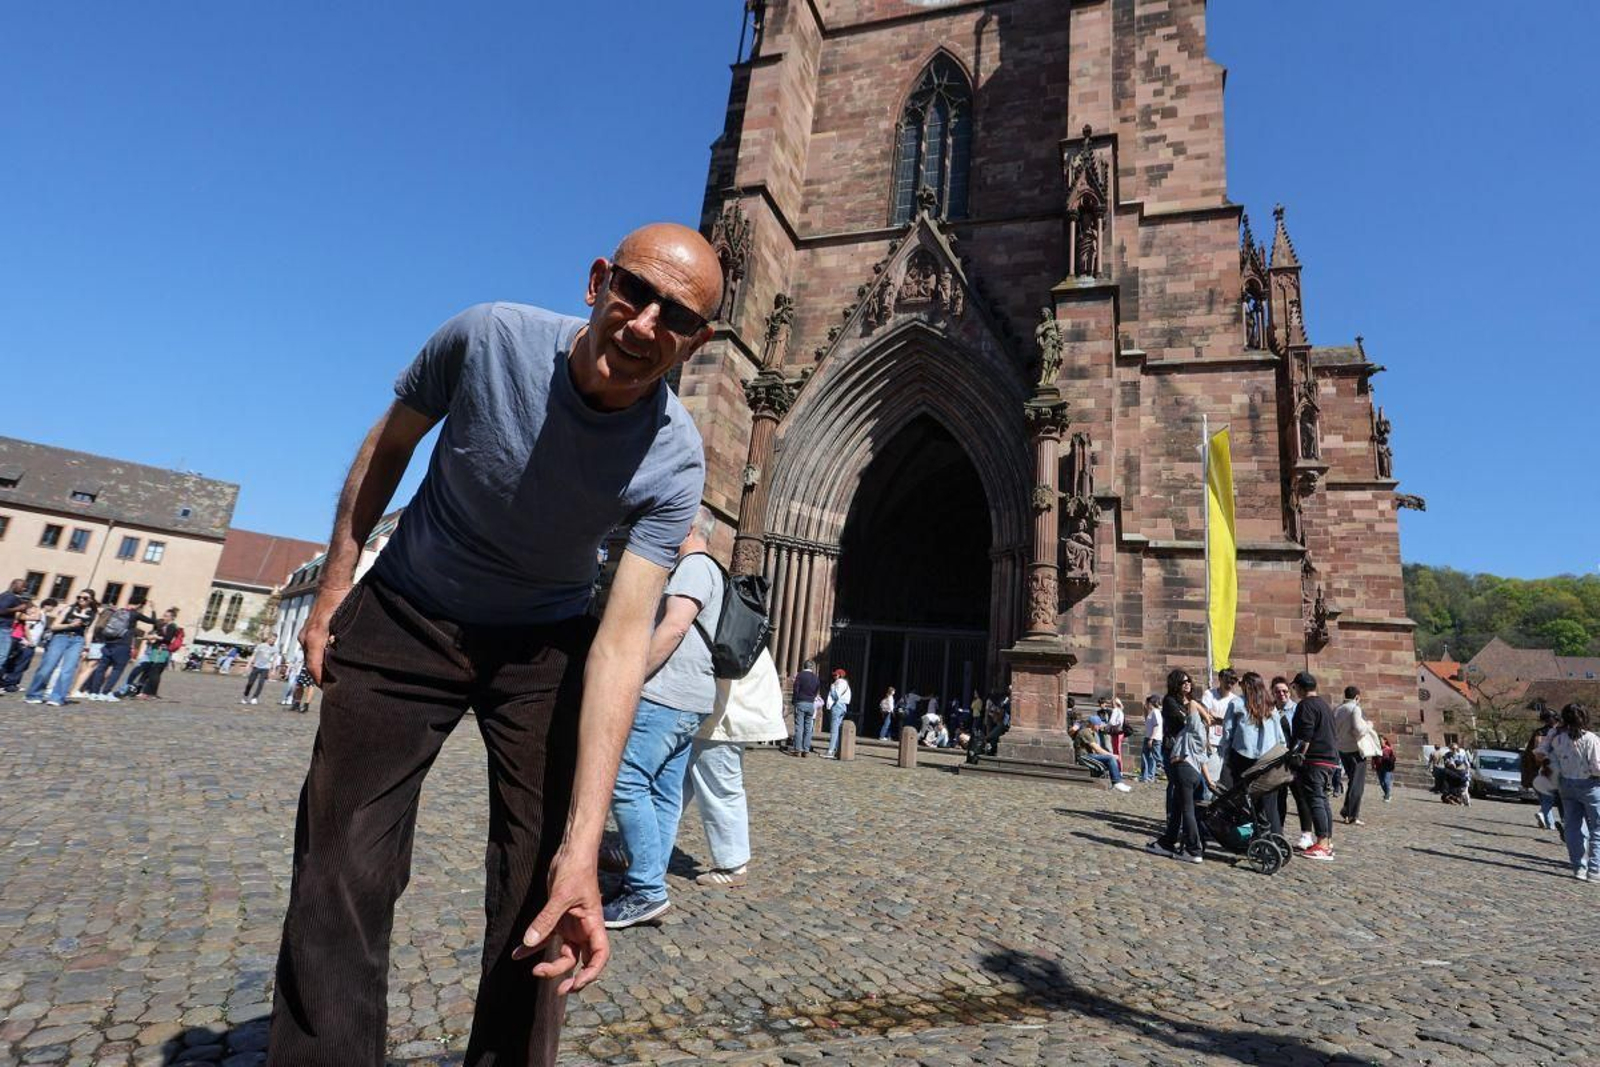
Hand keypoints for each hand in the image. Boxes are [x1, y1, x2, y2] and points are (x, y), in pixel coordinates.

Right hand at [298, 589, 347, 685]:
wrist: (332, 586)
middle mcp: (306, 637)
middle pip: (310, 664)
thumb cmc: (342, 602)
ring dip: (319, 668)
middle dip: (320, 677)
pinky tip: (328, 664)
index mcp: (314, 637)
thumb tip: (343, 659)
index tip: (329, 691)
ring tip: (332, 680)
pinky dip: (318, 659)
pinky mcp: (308, 632)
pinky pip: (311, 650)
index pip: (314, 666)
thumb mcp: (345, 623)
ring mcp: (305, 635)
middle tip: (333, 689)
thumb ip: (342, 641)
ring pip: (310, 658)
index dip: (321, 680)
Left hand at [511, 847, 608, 994]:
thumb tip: (529, 943)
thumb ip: (546, 920)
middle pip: (578, 959)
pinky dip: (532, 947)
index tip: (575, 984)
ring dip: (549, 964)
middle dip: (565, 973)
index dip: (591, 973)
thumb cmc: (576, 870)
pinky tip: (518, 954)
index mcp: (593, 925)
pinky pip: (545, 938)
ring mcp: (570, 925)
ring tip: (534, 971)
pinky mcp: (557, 919)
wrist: (571, 852)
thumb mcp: (561, 895)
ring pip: (562, 953)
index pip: (599, 955)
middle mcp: (583, 929)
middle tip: (547, 979)